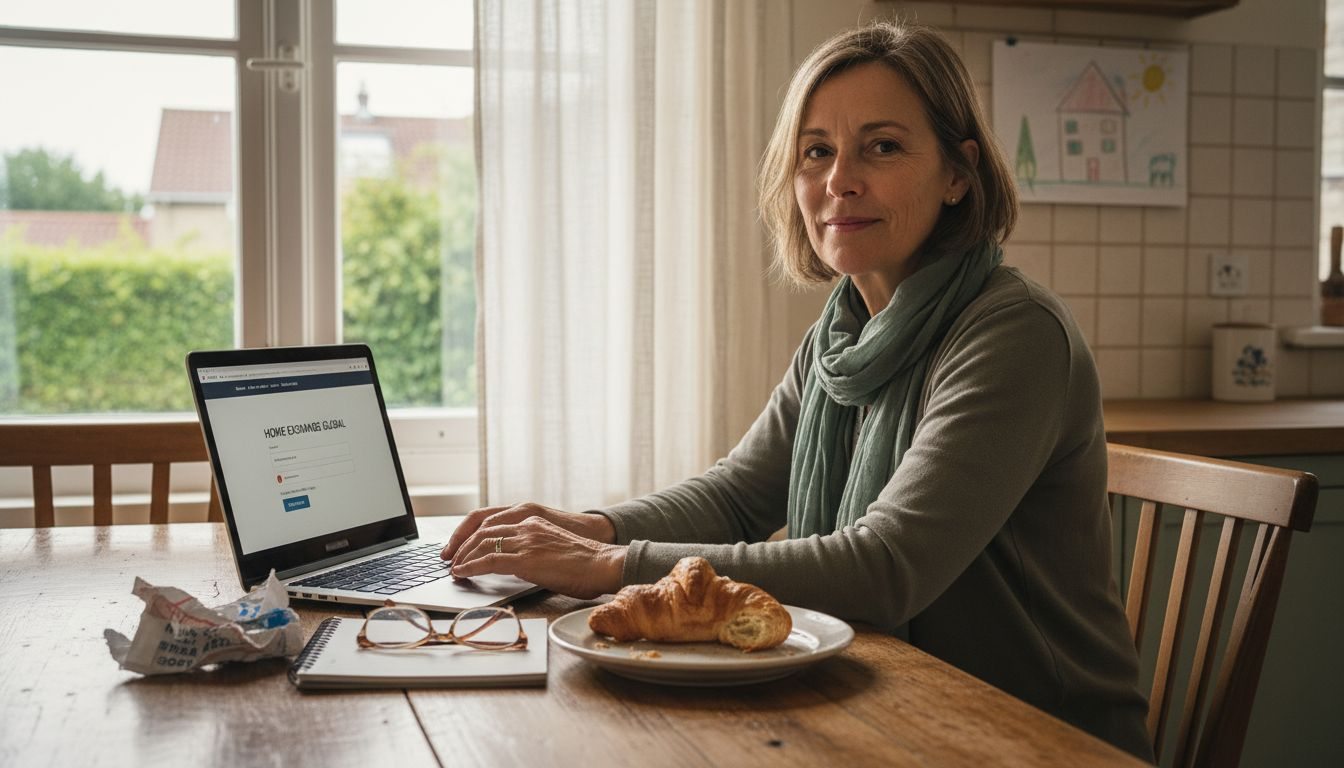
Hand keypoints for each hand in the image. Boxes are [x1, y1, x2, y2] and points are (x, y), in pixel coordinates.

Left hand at [442, 501, 614, 560]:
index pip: (490, 521)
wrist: (604, 564)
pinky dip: (470, 567)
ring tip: (453, 568)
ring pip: (481, 543)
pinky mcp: (526, 559)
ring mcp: (526, 540)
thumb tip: (514, 564)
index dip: (469, 533)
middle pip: (481, 529)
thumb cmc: (586, 562)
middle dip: (460, 544)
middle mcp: (526, 525)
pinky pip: (488, 560)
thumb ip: (532, 548)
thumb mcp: (553, 546)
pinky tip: (462, 574)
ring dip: (462, 557)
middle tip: (448, 558)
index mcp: (533, 520)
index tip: (459, 546)